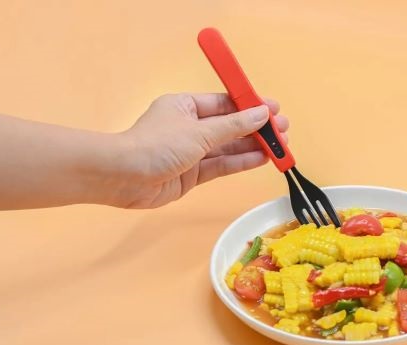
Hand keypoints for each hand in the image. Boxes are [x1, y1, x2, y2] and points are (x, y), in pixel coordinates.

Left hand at [113, 93, 288, 207]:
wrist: (123, 178)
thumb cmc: (156, 145)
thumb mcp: (199, 132)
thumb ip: (233, 126)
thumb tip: (261, 114)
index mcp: (186, 106)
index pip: (225, 103)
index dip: (251, 106)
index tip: (274, 109)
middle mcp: (190, 127)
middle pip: (230, 126)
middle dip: (257, 128)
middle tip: (283, 131)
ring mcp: (191, 152)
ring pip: (228, 147)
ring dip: (254, 146)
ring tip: (280, 147)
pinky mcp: (192, 174)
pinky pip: (221, 165)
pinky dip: (241, 162)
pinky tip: (262, 159)